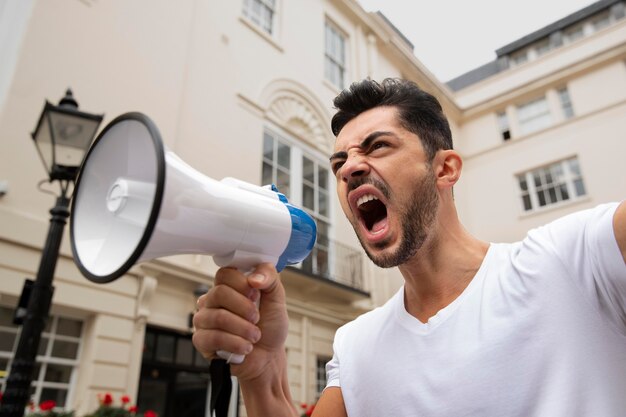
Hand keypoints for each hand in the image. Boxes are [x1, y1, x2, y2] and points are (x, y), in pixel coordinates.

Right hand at [192, 263, 288, 380]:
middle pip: (219, 293)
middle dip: (245, 308)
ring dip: (244, 329)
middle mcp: (212, 301)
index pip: (224, 274)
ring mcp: (204, 320)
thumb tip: (254, 278)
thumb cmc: (269, 326)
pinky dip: (236, 343)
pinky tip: (245, 347)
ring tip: (255, 336)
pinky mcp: (201, 340)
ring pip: (218, 317)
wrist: (268, 357)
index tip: (256, 295)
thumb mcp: (277, 298)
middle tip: (256, 318)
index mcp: (228, 286)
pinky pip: (214, 337)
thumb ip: (270, 278)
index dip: (242, 284)